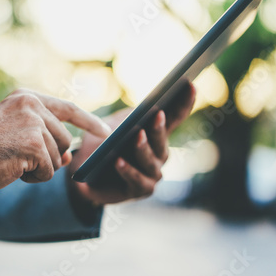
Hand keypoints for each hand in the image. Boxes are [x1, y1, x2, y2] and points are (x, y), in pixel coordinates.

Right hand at [0, 89, 111, 196]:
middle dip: (49, 157)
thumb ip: (44, 139)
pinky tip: (12, 170)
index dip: (89, 121)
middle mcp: (30, 103)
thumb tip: (69, 157)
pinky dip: (33, 178)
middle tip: (18, 158)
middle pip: (65, 139)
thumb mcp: (16, 137)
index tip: (106, 131)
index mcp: (25, 97)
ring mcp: (32, 121)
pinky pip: (49, 170)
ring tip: (12, 162)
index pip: (67, 107)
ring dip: (39, 168)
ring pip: (58, 156)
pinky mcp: (33, 142)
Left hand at [68, 82, 195, 204]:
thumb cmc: (101, 145)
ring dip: (143, 148)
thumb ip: (129, 117)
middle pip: (162, 141)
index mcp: (156, 135)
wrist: (85, 173)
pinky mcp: (139, 190)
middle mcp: (159, 155)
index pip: (174, 117)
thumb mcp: (112, 125)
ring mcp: (152, 174)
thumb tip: (142, 107)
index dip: (184, 102)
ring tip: (137, 136)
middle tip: (157, 113)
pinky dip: (127, 170)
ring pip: (150, 161)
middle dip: (159, 127)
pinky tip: (118, 161)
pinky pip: (135, 180)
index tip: (190, 84)